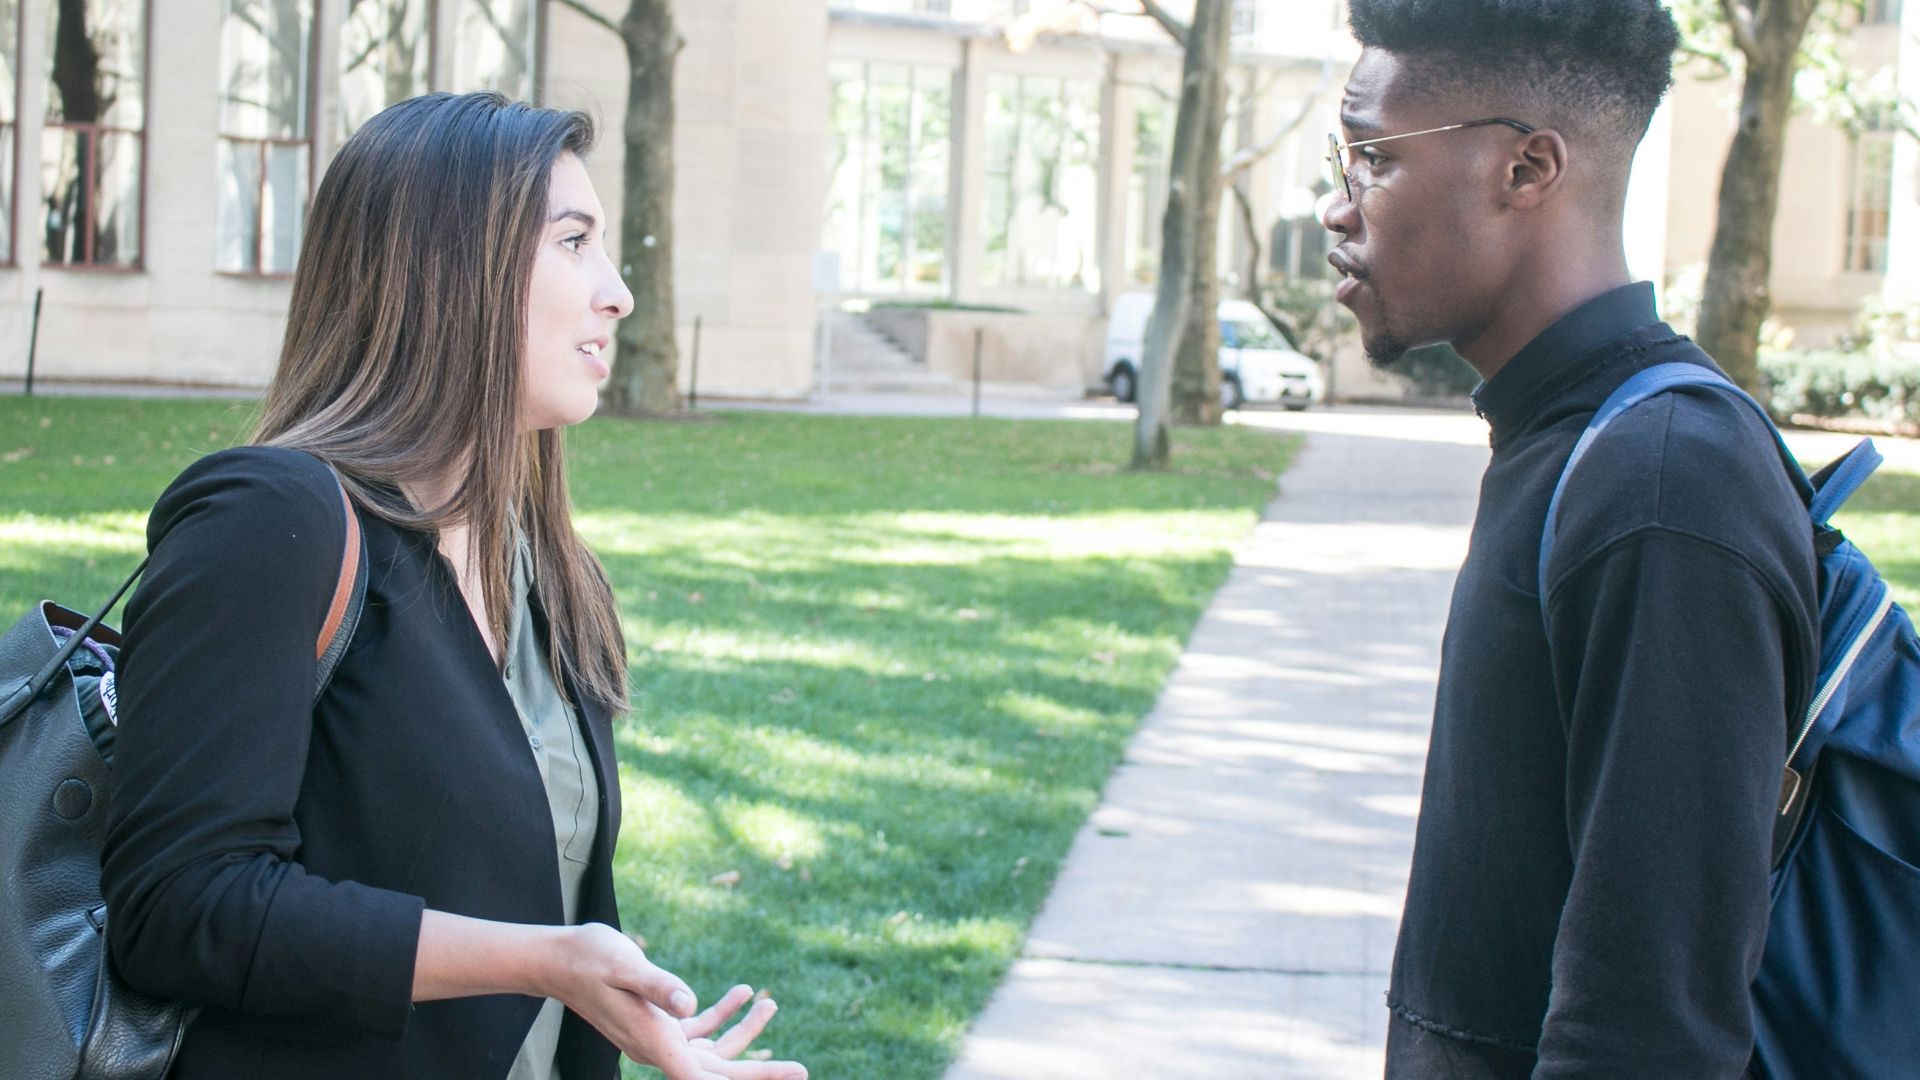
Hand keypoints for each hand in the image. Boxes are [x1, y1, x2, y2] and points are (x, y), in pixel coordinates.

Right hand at [548, 924, 806, 1079]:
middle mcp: (657, 1048)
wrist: (559, 959)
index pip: (706, 1077)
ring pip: (711, 1049)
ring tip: (771, 1003)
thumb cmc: (590, 958)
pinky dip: (722, 1014)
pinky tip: (742, 992)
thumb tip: (691, 1004)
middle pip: (717, 1071)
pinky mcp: (657, 1023)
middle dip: (760, 1071)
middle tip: (801, 1072)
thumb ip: (659, 986)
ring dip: (744, 1030)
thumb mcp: (627, 965)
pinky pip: (698, 1029)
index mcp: (654, 1042)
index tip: (780, 1078)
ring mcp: (658, 1038)